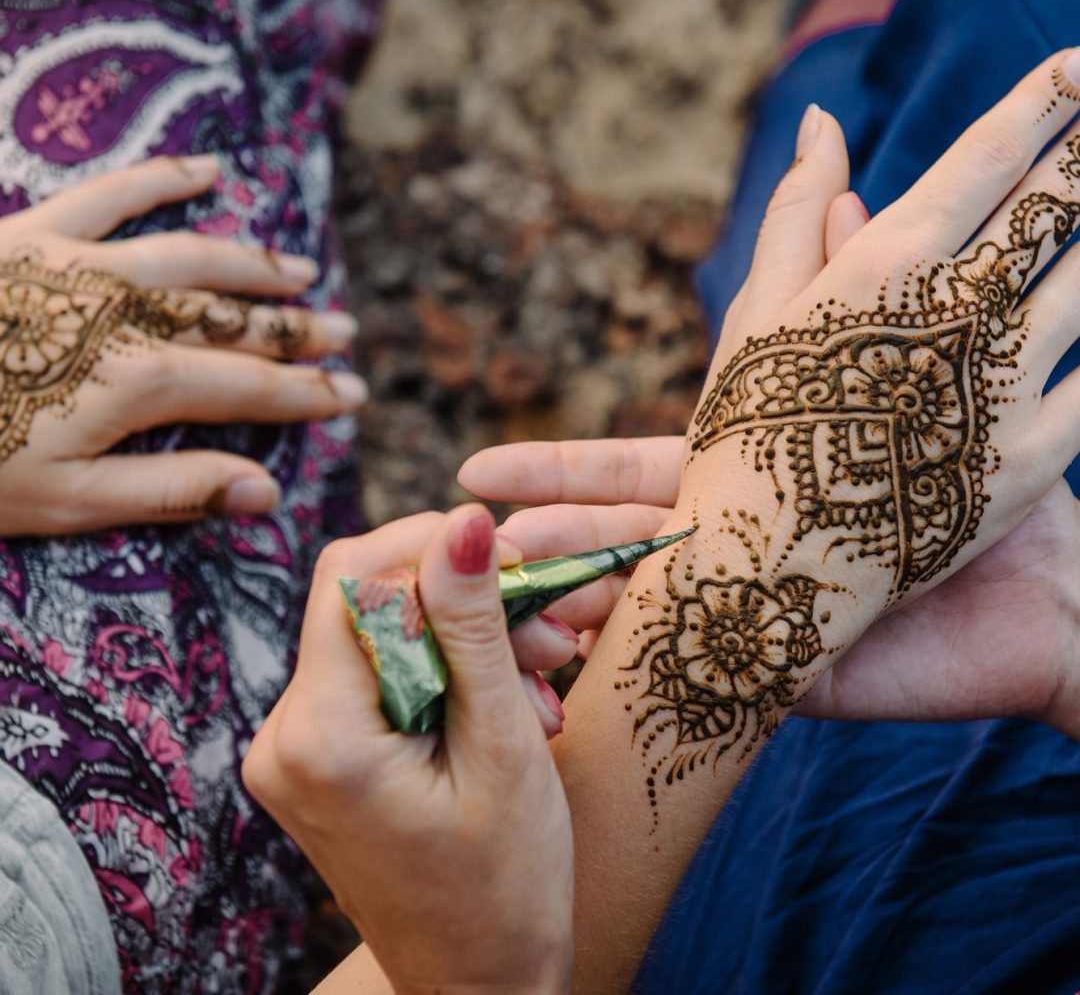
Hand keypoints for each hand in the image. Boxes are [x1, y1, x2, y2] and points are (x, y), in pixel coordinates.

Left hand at [0, 155, 368, 534]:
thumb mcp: (67, 502)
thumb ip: (172, 492)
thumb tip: (266, 491)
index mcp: (137, 382)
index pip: (249, 386)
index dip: (307, 393)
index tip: (353, 396)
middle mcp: (125, 313)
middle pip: (234, 318)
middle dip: (297, 331)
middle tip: (346, 336)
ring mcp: (80, 265)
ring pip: (193, 257)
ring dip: (254, 267)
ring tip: (303, 274)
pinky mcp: (33, 233)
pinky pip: (110, 194)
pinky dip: (162, 180)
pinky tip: (207, 170)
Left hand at [242, 506, 573, 993]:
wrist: (477, 984)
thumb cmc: (506, 886)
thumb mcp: (503, 746)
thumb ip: (475, 626)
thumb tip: (466, 518)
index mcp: (320, 737)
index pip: (352, 577)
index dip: (431, 546)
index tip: (513, 558)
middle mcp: (284, 737)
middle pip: (364, 601)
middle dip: (459, 596)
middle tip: (546, 627)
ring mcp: (295, 750)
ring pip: (377, 633)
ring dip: (461, 634)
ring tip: (540, 673)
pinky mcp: (318, 757)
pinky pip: (377, 674)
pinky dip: (442, 668)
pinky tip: (502, 696)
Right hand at [463, 49, 1079, 740]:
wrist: (1043, 600)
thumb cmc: (970, 474)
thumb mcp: (893, 360)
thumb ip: (853, 273)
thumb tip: (842, 157)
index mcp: (748, 479)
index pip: (630, 470)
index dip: (555, 470)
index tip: (477, 473)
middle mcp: (740, 545)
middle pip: (622, 542)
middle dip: (549, 538)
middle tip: (475, 544)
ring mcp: (761, 609)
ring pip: (650, 604)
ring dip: (581, 600)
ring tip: (517, 611)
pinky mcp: (793, 673)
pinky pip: (707, 665)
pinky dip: (648, 660)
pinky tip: (589, 660)